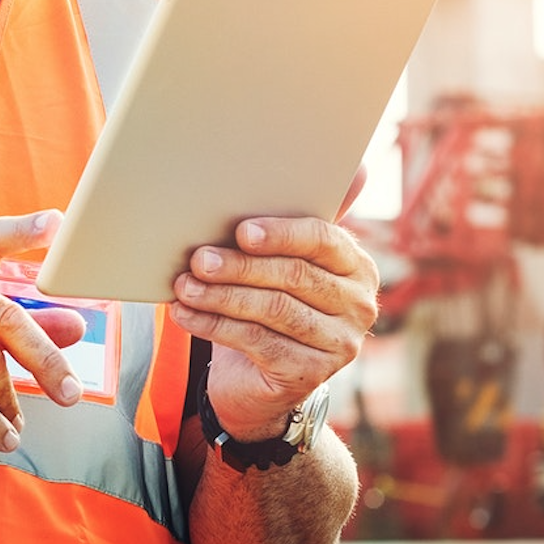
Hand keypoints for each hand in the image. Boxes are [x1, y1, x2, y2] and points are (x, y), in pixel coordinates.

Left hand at [168, 201, 379, 440]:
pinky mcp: (311, 373)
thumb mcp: (279, 265)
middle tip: (198, 259)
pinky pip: (257, 341)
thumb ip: (292, 227)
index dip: (281, 234)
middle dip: (240, 266)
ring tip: (184, 286)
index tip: (241, 232)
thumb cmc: (267, 303)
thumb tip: (350, 167)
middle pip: (293, 276)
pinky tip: (185, 315)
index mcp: (355, 266)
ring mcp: (340, 343)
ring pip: (274, 309)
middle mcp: (358, 305)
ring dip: (221, 295)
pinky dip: (214, 325)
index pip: (323, 240)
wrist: (259, 376)